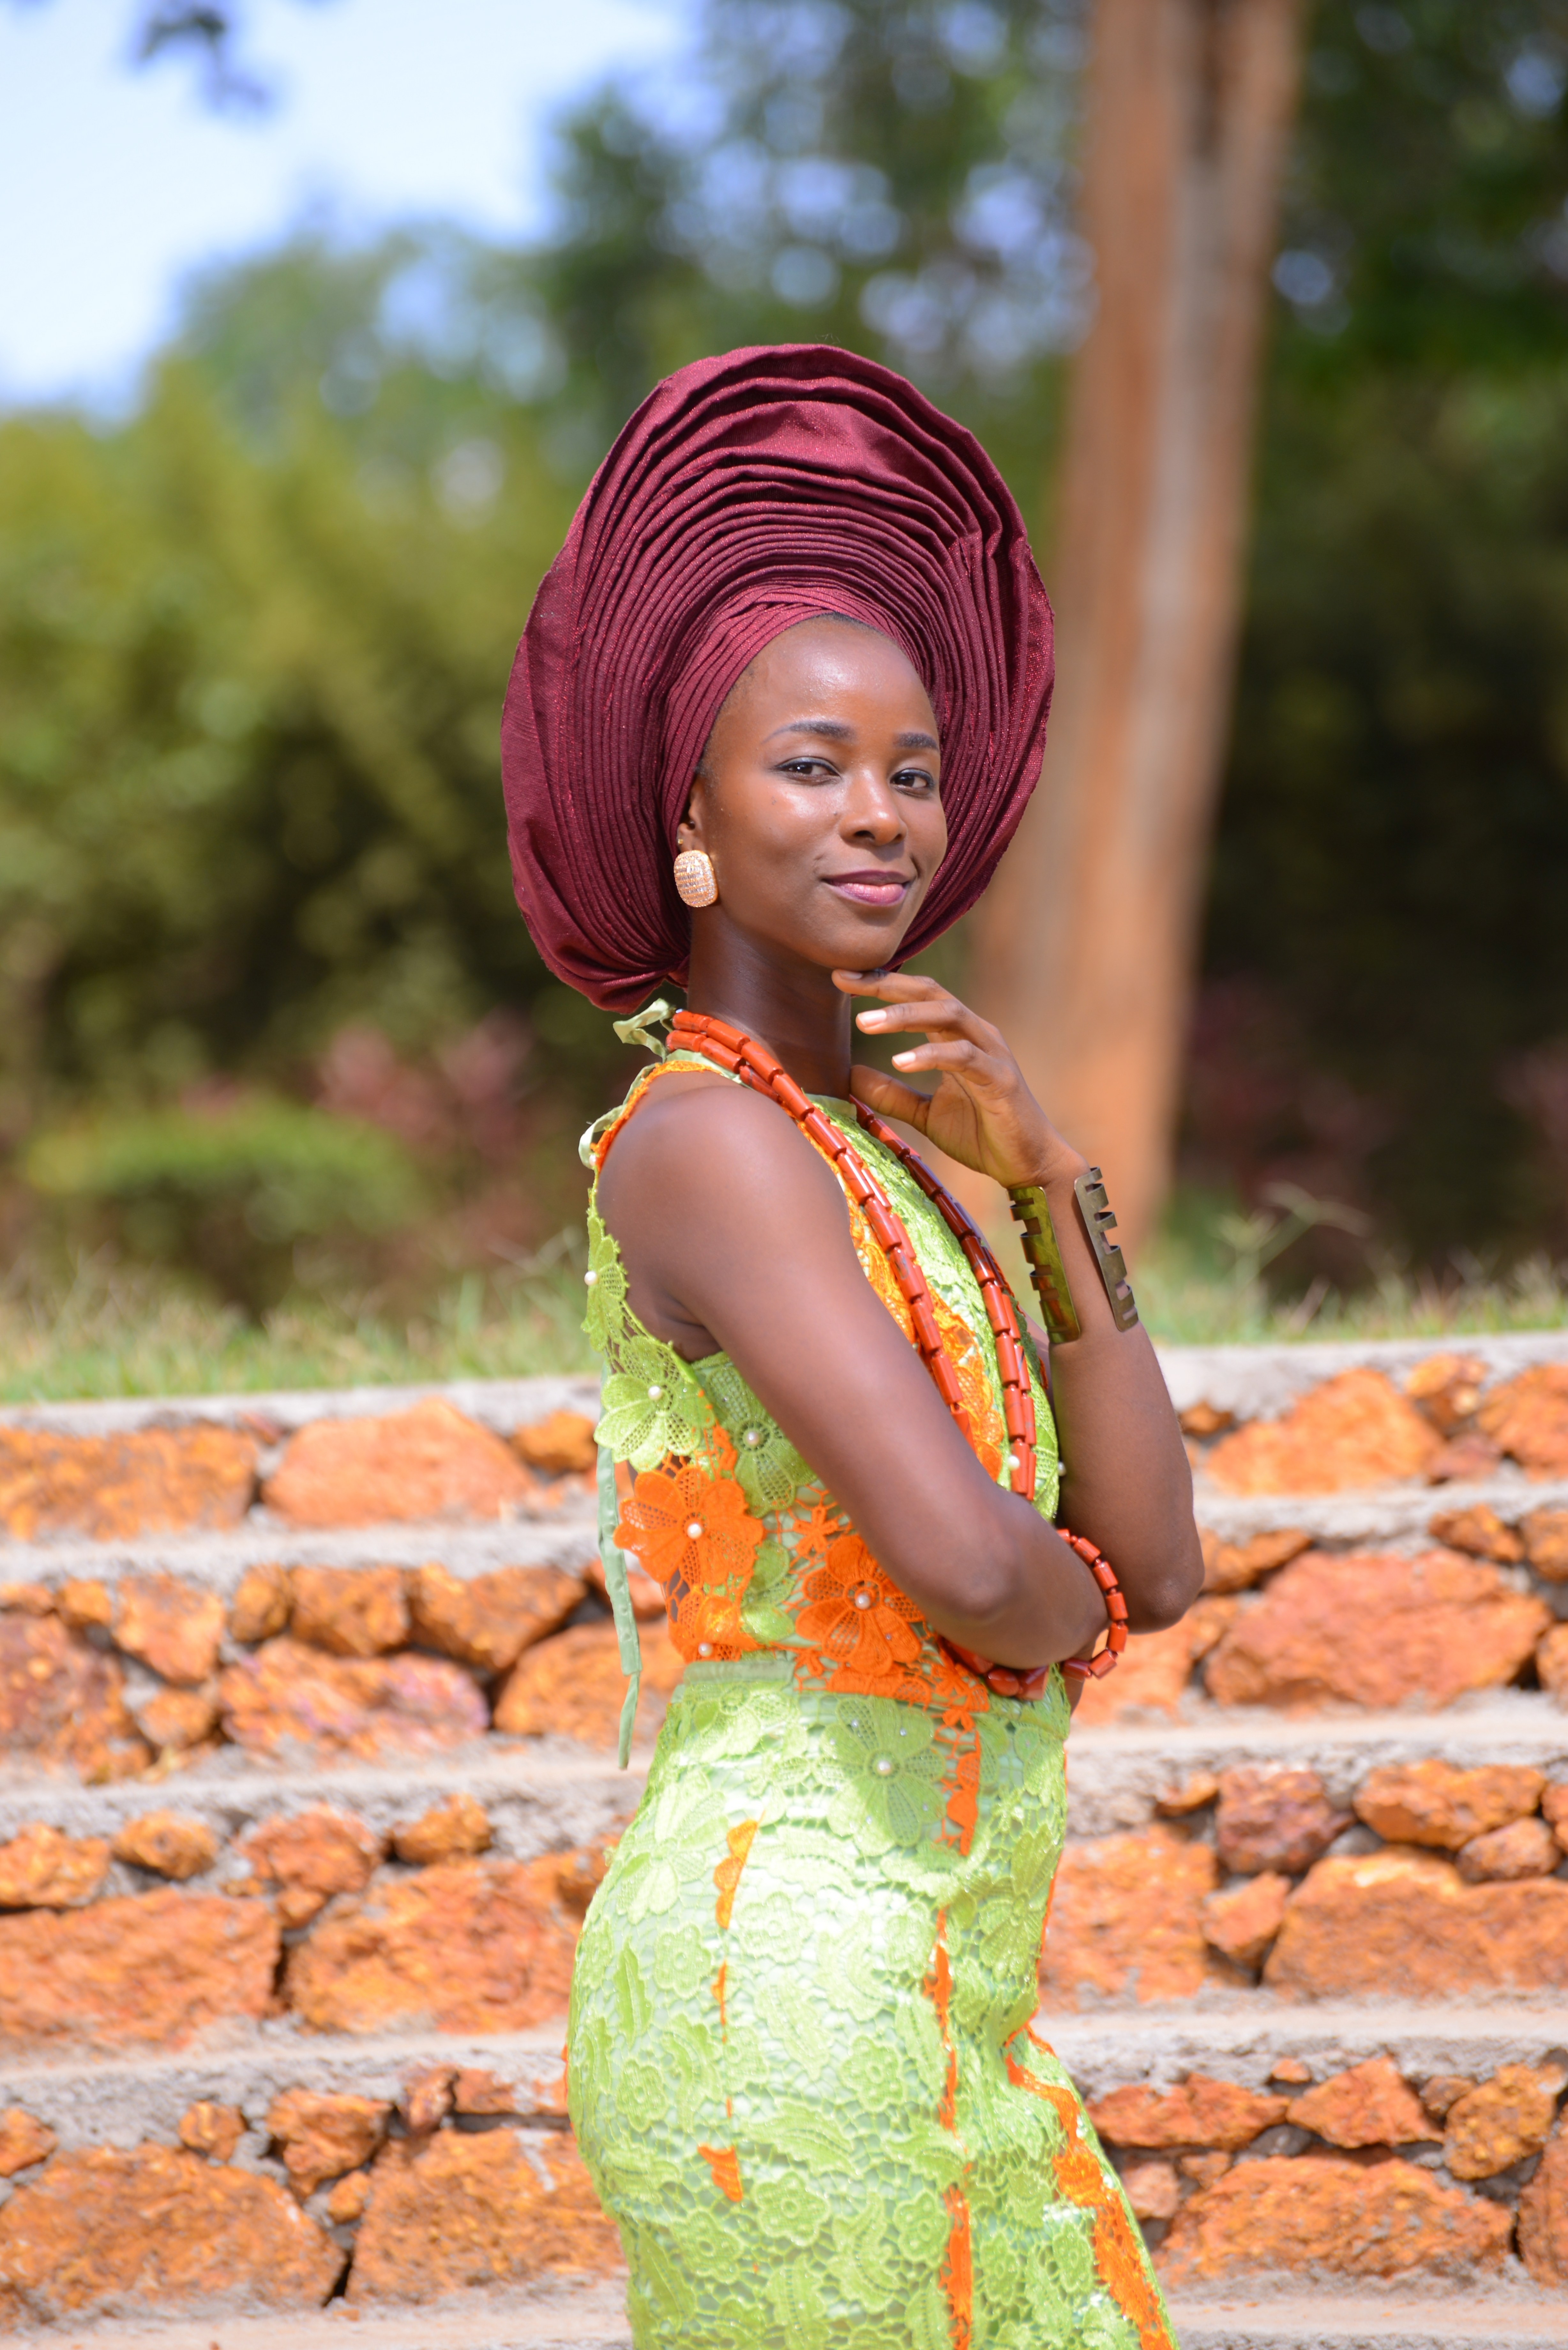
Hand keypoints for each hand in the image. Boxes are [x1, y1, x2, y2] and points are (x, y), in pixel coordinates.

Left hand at [834, 969, 1084, 1189]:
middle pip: (930, 993)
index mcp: (958, 1036)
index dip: (881, 984)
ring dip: (904, 1016)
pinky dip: (930, 1055)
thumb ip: (892, 1093)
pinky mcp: (1001, 1079)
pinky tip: (899, 1062)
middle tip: (845, 981)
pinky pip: (963, 1057)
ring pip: (948, 1015)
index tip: (840, 977)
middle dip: (887, 985)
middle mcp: (976, 1034)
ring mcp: (992, 1053)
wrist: (1028, 1165)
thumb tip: (850, 1075)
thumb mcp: (925, 1112)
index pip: (917, 997)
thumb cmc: (982, 1133)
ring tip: (865, 1023)